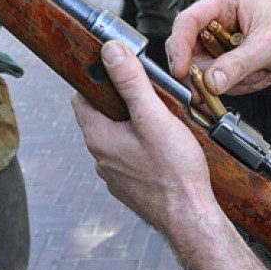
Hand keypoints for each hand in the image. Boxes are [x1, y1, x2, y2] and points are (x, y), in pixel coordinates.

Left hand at [72, 41, 214, 230]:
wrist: (189, 217)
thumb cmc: (174, 171)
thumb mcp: (154, 117)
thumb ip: (131, 82)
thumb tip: (111, 52)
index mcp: (99, 137)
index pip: (81, 97)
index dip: (98, 79)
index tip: (117, 69)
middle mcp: (100, 157)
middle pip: (101, 116)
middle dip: (121, 101)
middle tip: (148, 93)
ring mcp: (114, 174)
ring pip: (117, 138)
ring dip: (133, 126)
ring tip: (161, 120)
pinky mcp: (130, 186)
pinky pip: (129, 157)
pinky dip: (142, 147)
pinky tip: (164, 148)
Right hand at [166, 0, 270, 96]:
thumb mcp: (268, 45)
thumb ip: (237, 64)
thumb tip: (210, 82)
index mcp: (223, 1)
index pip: (186, 22)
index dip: (179, 48)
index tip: (181, 72)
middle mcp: (218, 20)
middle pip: (191, 52)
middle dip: (210, 74)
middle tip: (221, 87)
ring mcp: (223, 42)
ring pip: (206, 72)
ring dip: (233, 82)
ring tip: (260, 73)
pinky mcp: (231, 60)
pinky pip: (221, 81)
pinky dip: (240, 86)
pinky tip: (262, 75)